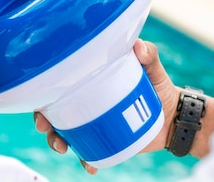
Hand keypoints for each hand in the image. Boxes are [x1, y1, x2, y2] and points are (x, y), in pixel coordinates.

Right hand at [34, 39, 180, 174]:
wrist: (175, 117)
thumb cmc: (159, 86)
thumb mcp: (153, 68)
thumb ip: (149, 55)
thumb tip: (138, 46)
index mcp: (87, 79)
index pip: (58, 84)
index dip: (42, 93)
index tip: (39, 104)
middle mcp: (84, 100)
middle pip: (53, 110)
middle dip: (43, 121)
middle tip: (45, 129)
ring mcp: (92, 121)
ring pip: (64, 132)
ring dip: (57, 141)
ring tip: (64, 149)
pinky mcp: (103, 140)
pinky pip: (87, 151)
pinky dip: (85, 160)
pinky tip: (89, 166)